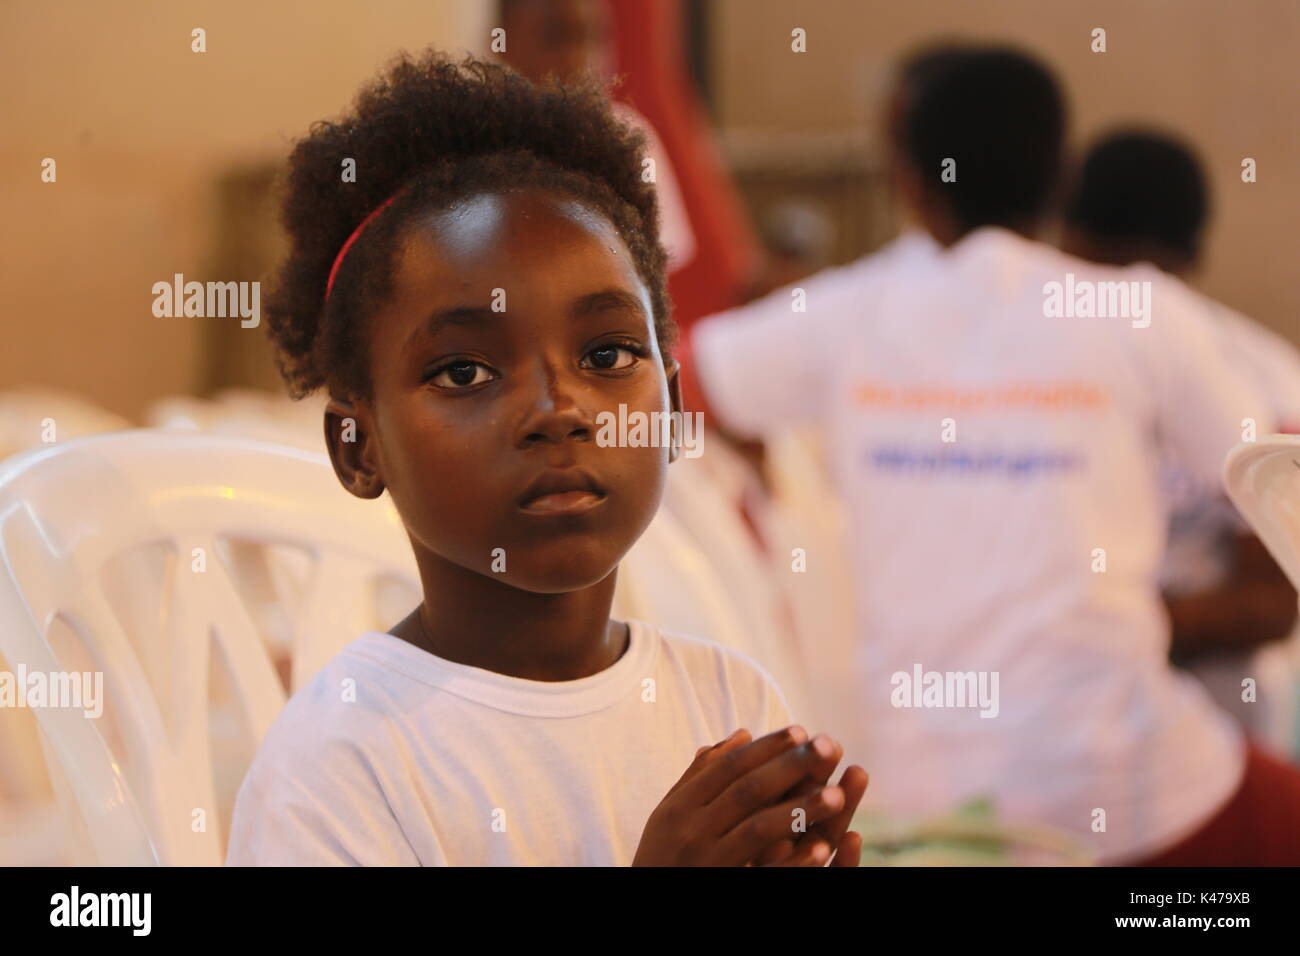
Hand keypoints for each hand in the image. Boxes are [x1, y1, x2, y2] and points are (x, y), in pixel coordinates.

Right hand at [632, 726, 856, 865]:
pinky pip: (763, 874)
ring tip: (837, 793)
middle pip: (748, 791)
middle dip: (790, 766)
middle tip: (829, 746)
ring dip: (799, 809)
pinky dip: (794, 862)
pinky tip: (824, 849)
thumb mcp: (671, 812)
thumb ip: (702, 774)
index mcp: (679, 806)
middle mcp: (691, 831)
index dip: (766, 748)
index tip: (801, 731)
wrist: (646, 905)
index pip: (728, 768)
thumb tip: (743, 734)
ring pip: (759, 829)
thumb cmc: (663, 855)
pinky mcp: (723, 887)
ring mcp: (708, 863)